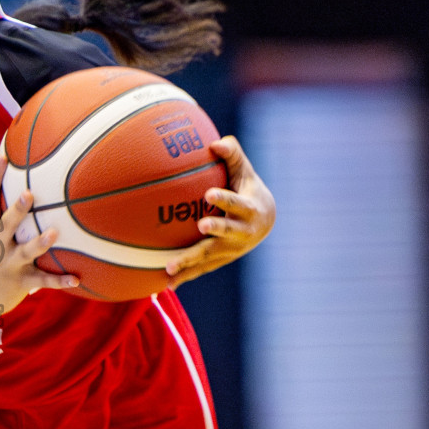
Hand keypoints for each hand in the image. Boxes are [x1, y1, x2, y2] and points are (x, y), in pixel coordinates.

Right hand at [0, 153, 77, 313]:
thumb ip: (7, 219)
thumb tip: (30, 189)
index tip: (3, 156)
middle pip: (7, 223)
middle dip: (17, 209)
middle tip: (29, 193)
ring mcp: (8, 264)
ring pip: (25, 251)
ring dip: (39, 242)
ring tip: (54, 233)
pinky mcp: (20, 282)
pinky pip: (42, 280)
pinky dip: (59, 280)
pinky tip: (76, 279)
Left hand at [166, 135, 274, 287]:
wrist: (265, 221)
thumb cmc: (247, 188)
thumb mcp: (244, 171)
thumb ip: (232, 155)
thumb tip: (215, 142)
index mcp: (249, 210)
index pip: (238, 205)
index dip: (225, 200)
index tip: (209, 195)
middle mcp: (242, 233)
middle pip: (226, 234)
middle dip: (213, 232)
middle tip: (199, 229)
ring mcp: (232, 250)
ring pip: (210, 257)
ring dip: (191, 263)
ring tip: (169, 269)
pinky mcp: (221, 260)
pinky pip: (201, 269)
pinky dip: (185, 277)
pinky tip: (163, 285)